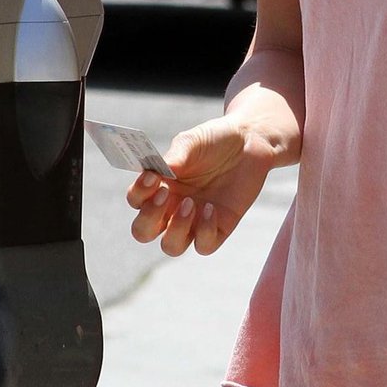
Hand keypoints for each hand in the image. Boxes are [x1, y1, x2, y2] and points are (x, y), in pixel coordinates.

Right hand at [125, 116, 274, 257]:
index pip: (136, 200)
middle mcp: (172, 208)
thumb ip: (176, 155)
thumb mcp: (193, 140)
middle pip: (143, 232)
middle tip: (166, 194)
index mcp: (160, 186)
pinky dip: (204, 231)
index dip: (139, 193)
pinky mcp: (219, 228)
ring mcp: (194, 221)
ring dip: (176, 230)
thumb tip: (160, 171)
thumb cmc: (214, 140)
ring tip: (191, 203)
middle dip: (148, 219)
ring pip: (171, 246)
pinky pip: (204, 246)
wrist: (250, 142)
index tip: (153, 177)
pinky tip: (211, 208)